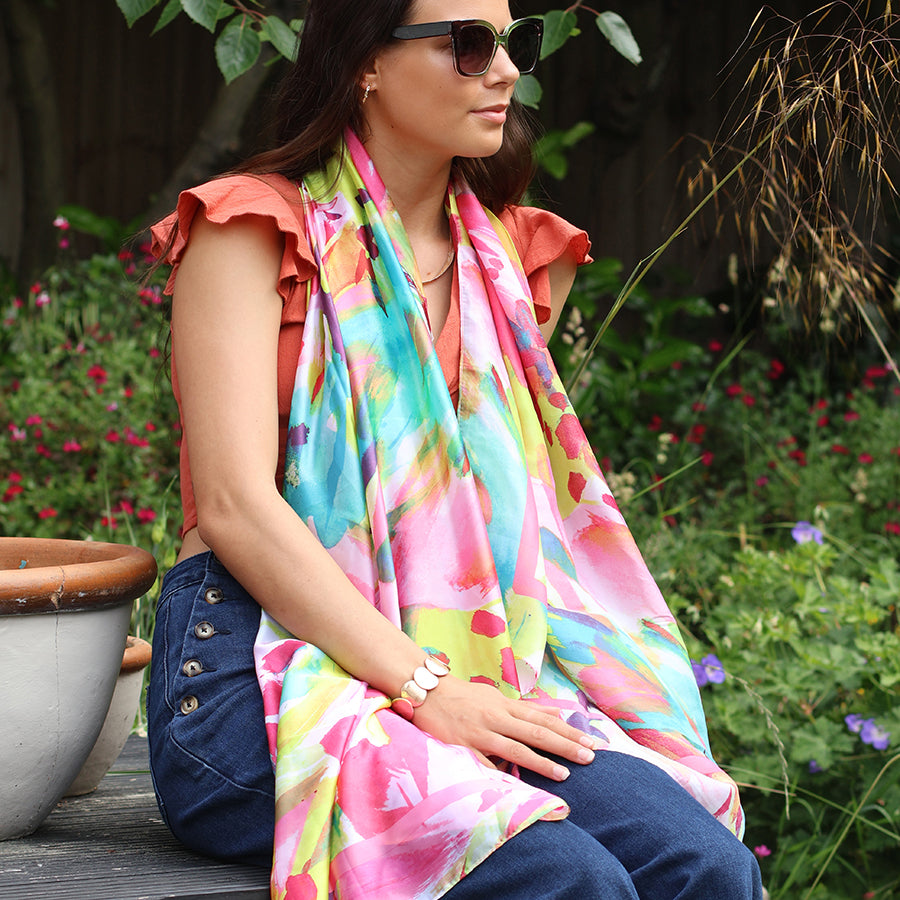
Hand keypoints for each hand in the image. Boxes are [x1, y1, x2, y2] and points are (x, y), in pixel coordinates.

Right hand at [410, 674, 598, 781]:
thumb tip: (556, 713)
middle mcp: (497, 717)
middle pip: (537, 732)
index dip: (569, 731)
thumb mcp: (496, 697)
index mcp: (505, 706)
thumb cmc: (462, 696)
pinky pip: (486, 762)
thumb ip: (526, 708)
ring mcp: (481, 732)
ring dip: (542, 760)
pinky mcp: (463, 746)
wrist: (425, 691)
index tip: (592, 741)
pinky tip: (518, 785)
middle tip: (591, 756)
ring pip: (517, 747)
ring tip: (566, 773)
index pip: (543, 719)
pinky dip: (502, 772)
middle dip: (566, 744)